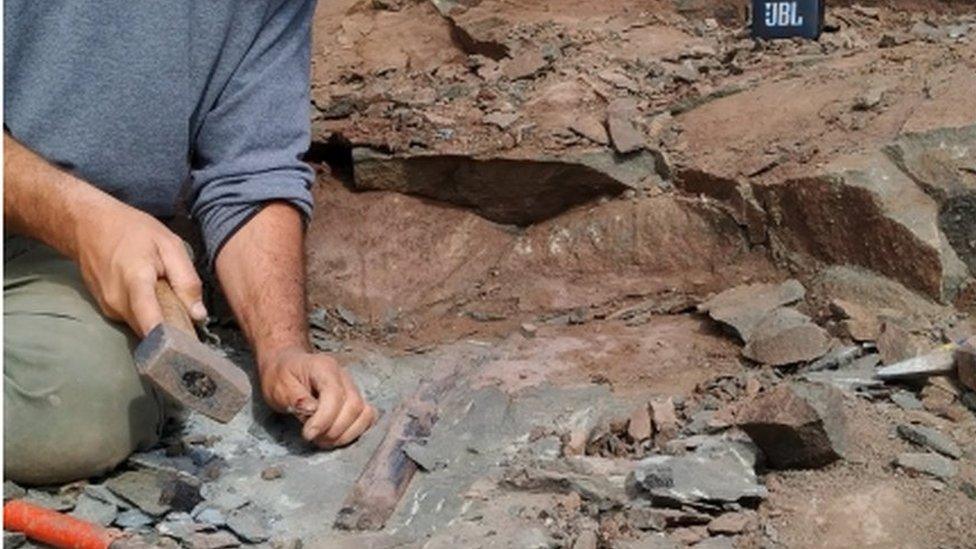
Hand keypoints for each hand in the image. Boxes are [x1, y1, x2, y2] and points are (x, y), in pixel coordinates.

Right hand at [74, 200, 206, 335]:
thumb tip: (198, 315)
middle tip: (189, 318)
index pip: (150, 321)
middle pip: (151, 329)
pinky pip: (133, 319)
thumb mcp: (169, 245)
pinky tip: (152, 296)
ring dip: (159, 320)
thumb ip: (186, 279)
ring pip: (142, 326)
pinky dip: (147, 314)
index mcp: (135, 281)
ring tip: (168, 299)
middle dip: (172, 329)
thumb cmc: (132, 230)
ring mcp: (108, 307)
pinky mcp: (106, 309)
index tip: (186, 353)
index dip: (168, 341)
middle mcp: (117, 300)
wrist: (87, 224)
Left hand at [260, 346, 376, 447]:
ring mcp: (353, 388)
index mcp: (324, 367)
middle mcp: (344, 376)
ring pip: (365, 414)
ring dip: (346, 434)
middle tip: (314, 438)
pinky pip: (368, 418)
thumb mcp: (278, 385)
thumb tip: (311, 411)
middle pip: (354, 406)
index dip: (324, 419)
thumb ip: (295, 398)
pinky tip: (336, 436)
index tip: (308, 434)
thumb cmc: (281, 376)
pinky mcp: (357, 401)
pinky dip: (356, 431)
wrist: (286, 367)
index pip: (335, 394)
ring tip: (323, 439)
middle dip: (334, 430)